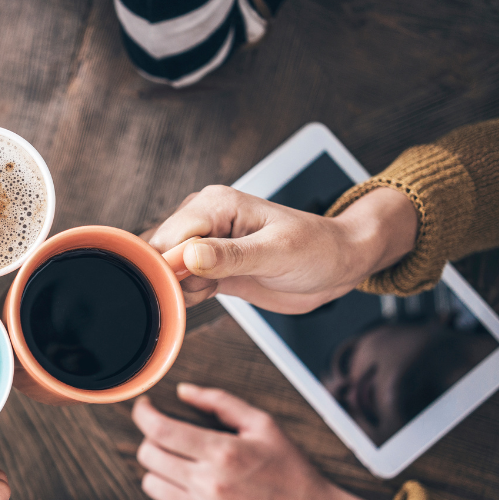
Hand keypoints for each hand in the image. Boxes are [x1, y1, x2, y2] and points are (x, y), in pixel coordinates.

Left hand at [133, 384, 397, 499]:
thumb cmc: (293, 472)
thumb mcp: (263, 425)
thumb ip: (220, 402)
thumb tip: (185, 391)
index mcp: (223, 453)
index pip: (160, 430)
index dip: (143, 414)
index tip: (145, 408)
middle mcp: (210, 484)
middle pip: (148, 456)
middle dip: (152, 439)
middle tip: (167, 436)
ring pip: (151, 485)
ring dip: (159, 470)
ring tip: (181, 463)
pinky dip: (171, 499)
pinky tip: (190, 489)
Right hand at [143, 185, 417, 312]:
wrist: (339, 265)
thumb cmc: (318, 249)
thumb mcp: (278, 253)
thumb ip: (231, 256)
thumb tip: (189, 255)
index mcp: (216, 204)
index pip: (170, 235)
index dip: (169, 265)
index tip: (183, 288)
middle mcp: (204, 218)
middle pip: (160, 252)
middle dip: (171, 278)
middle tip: (204, 290)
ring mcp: (204, 243)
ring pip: (165, 269)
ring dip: (179, 289)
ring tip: (212, 290)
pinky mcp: (209, 266)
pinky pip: (180, 282)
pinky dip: (186, 296)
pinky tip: (210, 294)